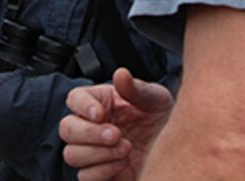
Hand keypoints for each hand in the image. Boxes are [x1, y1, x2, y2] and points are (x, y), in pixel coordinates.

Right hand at [59, 68, 174, 180]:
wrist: (178, 153)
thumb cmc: (163, 120)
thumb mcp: (156, 99)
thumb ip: (136, 88)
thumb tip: (121, 74)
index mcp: (101, 102)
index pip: (74, 98)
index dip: (82, 106)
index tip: (100, 113)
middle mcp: (92, 126)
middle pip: (66, 129)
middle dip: (90, 133)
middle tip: (116, 134)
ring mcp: (94, 151)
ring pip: (72, 154)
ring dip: (98, 154)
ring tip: (126, 149)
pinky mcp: (100, 174)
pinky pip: (85, 176)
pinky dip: (102, 171)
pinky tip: (122, 164)